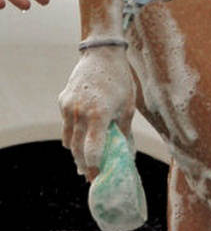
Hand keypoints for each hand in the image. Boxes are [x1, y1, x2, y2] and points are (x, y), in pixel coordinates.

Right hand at [59, 47, 134, 180]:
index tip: (100, 176)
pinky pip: (66, 126)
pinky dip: (73, 135)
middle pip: (78, 149)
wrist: (102, 54)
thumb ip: (124, 131)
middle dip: (84, 164)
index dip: (95, 166)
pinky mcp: (62, 102)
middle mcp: (80, 112)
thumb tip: (127, 154)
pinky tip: (80, 139)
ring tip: (84, 162)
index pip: (92, 150)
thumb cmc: (120, 80)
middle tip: (91, 175)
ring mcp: (68, 107)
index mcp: (98, 114)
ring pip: (69, 140)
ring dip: (76, 152)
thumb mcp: (127, 106)